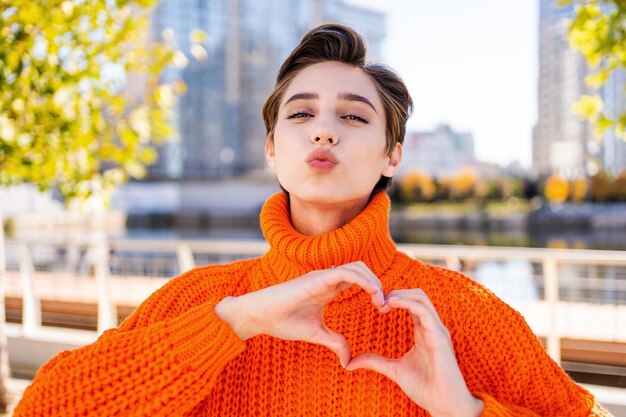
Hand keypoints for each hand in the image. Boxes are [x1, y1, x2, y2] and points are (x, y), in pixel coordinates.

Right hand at [215, 261, 387, 366]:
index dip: (375, 290)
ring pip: (357, 267)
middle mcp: (327, 278)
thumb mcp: (316, 334)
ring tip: (381, 301)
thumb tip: (348, 360)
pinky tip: (372, 294)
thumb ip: (334, 342)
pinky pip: (346, 272)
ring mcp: (322, 276)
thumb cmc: (283, 320)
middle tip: (385, 305)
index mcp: (329, 288)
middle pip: (362, 270)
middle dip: (378, 284)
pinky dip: (363, 280)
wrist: (259, 315)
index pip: (359, 280)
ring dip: (374, 281)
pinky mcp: (316, 278)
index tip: (384, 309)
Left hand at [346, 289, 483, 416]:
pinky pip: (424, 312)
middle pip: (416, 294)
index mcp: (423, 331)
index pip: (410, 302)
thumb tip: (350, 362)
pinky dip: (407, 303)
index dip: (392, 298)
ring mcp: (437, 330)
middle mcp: (432, 327)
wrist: (445, 405)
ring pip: (421, 298)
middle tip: (377, 303)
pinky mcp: (439, 338)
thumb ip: (375, 362)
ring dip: (400, 295)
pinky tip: (392, 303)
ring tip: (382, 303)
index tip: (376, 306)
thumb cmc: (426, 388)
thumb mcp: (395, 370)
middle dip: (395, 293)